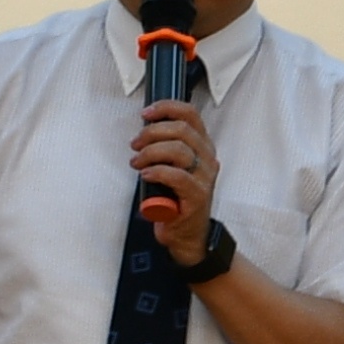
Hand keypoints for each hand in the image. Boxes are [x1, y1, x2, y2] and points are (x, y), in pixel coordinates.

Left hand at [131, 97, 219, 259]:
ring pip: (178, 150)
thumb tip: (145, 130)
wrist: (187, 234)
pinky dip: (156, 172)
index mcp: (203, 146)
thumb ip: (167, 146)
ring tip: (137, 163)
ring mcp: (204, 178)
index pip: (190, 115)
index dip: (167, 108)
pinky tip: (146, 175)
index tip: (146, 113)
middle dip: (152, 133)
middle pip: (182, 130)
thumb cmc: (177, 199)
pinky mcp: (197, 196)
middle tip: (136, 145)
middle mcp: (207, 159)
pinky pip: (176, 176)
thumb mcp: (175, 166)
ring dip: (150, 153)